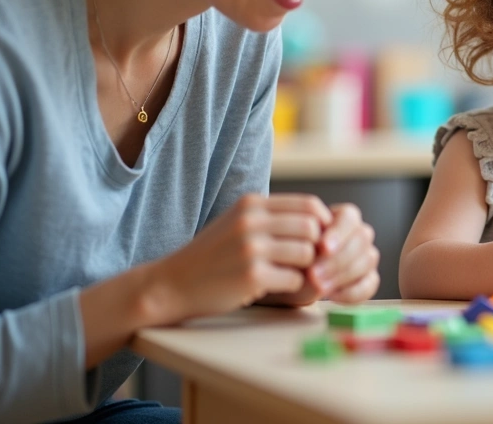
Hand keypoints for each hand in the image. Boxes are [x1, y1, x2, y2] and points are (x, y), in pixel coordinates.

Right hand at [152, 194, 331, 320]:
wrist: (170, 284)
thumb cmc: (211, 256)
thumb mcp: (237, 223)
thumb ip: (271, 217)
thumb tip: (320, 220)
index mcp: (251, 204)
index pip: (309, 205)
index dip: (323, 223)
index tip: (320, 239)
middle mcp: (251, 221)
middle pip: (312, 228)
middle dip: (317, 247)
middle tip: (308, 262)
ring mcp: (251, 248)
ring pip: (308, 254)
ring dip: (305, 268)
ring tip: (289, 274)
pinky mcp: (252, 276)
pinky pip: (295, 279)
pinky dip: (292, 287)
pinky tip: (274, 288)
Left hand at [271, 202, 380, 305]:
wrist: (291, 277)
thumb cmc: (294, 255)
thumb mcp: (295, 245)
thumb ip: (307, 242)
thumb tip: (318, 249)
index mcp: (343, 217)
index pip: (350, 217)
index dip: (338, 232)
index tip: (322, 248)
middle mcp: (360, 234)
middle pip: (361, 239)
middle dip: (337, 259)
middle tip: (314, 274)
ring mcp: (367, 256)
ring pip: (367, 260)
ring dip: (343, 276)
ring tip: (318, 286)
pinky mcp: (369, 278)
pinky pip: (370, 284)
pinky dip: (353, 291)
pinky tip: (333, 296)